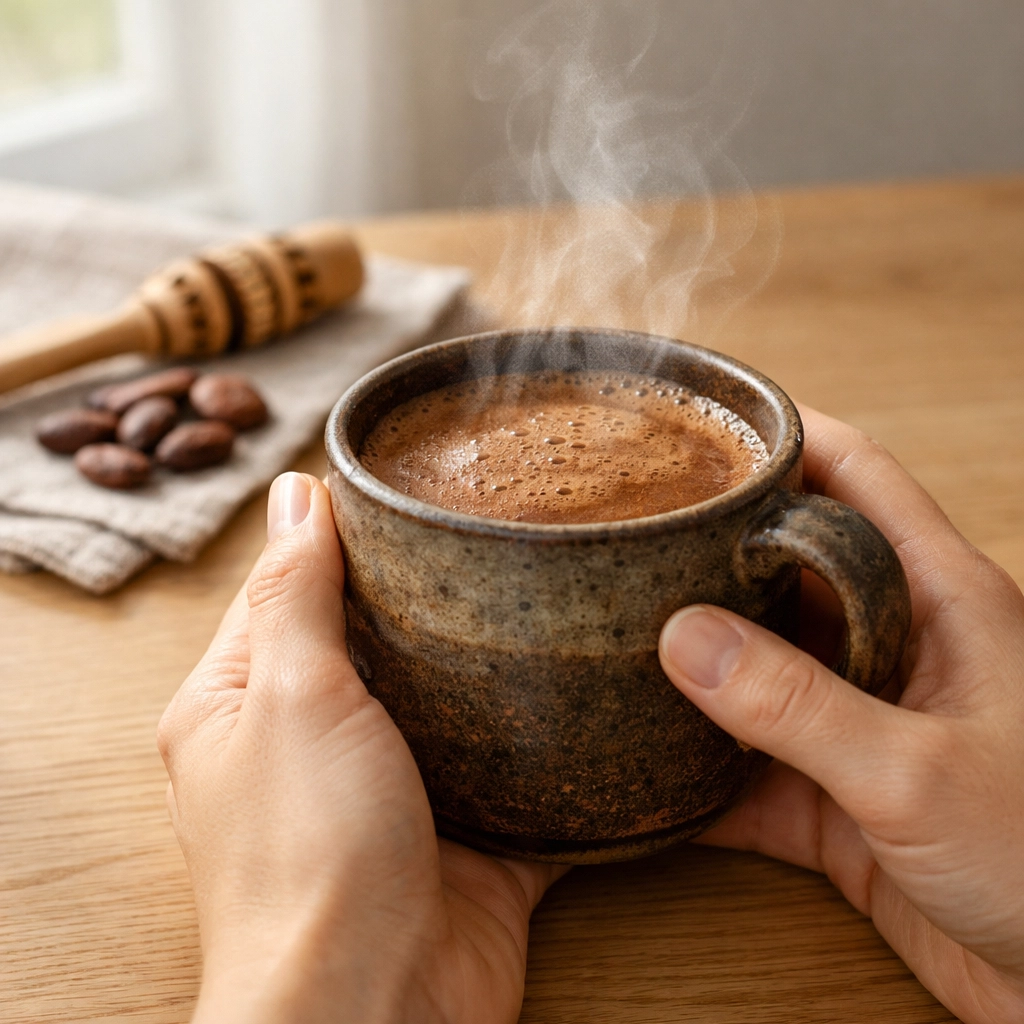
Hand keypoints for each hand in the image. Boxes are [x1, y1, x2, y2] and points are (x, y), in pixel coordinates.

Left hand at [158, 473, 564, 1023]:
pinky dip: (549, 739)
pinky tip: (590, 688)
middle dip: (431, 595)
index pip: (290, 592)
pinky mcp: (472, 834)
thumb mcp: (290, 697)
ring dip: (493, 664)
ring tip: (548, 588)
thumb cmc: (306, 860)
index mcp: (246, 706)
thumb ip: (296, 595)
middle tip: (494, 531)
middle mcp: (318, 745)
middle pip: (381, 642)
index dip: (339, 540)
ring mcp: (399, 791)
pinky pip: (517, 770)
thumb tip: (293, 497)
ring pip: (453, 701)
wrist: (378, 1010)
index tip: (403, 490)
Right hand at [658, 406, 1023, 1023]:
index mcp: (942, 602)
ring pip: (764, 664)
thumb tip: (683, 637)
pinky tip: (644, 760)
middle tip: (636, 532)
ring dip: (700, 658)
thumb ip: (798, 706)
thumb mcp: (917, 773)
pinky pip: (752, 767)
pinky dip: (700, 767)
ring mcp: (865, 723)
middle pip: (792, 566)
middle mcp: (898, 649)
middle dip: (716, 548)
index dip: (790, 438)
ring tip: (616, 634)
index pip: (861, 478)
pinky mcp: (841, 798)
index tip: (709, 424)